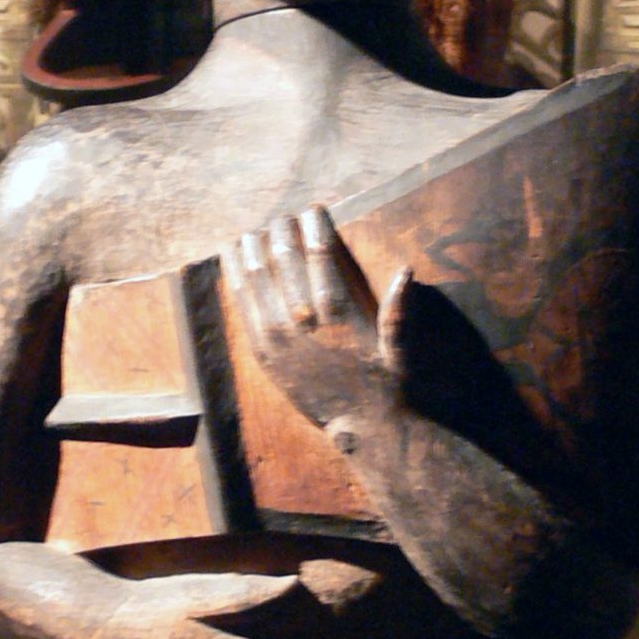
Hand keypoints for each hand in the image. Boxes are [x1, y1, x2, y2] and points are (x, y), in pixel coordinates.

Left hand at [225, 205, 412, 446]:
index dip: (315, 228)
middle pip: (285, 262)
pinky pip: (242, 307)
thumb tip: (407, 269)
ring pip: (257, 280)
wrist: (362, 428)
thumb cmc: (386, 385)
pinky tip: (231, 261)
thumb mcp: (399, 348)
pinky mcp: (262, 353)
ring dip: (252, 250)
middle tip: (283, 218)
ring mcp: (278, 338)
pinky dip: (235, 279)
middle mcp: (303, 323)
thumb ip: (398, 309)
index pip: (320, 257)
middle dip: (282, 233)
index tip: (314, 210)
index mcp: (339, 315)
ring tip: (252, 232)